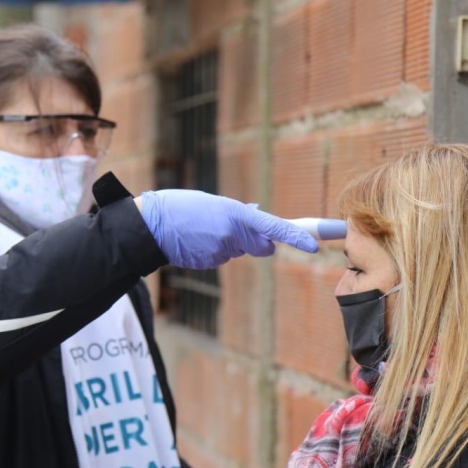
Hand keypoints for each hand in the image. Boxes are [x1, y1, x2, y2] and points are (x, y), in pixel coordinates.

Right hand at [139, 190, 317, 268]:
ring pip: (237, 251)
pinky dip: (212, 250)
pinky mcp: (209, 263)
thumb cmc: (182, 206)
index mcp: (237, 215)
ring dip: (227, 242)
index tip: (316, 245)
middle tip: (230, 226)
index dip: (297, 237)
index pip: (275, 228)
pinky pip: (221, 257)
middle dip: (256, 241)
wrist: (151, 224)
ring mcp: (220, 252)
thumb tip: (259, 216)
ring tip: (202, 228)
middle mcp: (233, 236)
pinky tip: (195, 240)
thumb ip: (240, 214)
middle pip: (260, 246)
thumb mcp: (215, 203)